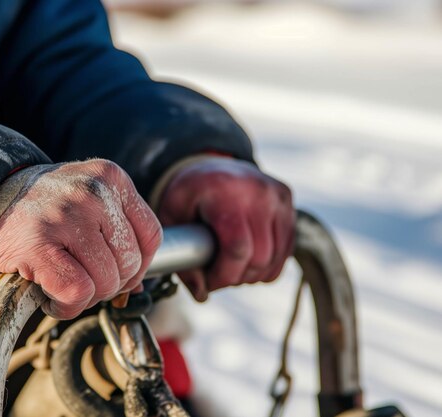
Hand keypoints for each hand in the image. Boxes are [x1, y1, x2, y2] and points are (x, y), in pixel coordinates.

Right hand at [0, 160, 162, 318]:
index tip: (113, 271)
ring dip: (85, 297)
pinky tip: (49, 295)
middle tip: (79, 278)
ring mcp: (65, 215)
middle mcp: (93, 191)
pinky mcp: (37, 243)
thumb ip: (118, 232)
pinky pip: (77, 292)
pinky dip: (65, 306)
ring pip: (106, 281)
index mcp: (111, 177)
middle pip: (130, 263)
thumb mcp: (88, 202)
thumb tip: (137, 284)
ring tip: (61, 283)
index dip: (137, 266)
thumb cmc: (43, 211)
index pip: (152, 235)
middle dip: (108, 284)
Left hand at [157, 157, 294, 300]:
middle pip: (259, 258)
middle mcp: (257, 191)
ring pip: (275, 258)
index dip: (223, 276)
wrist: (211, 163)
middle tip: (217, 276)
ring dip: (252, 274)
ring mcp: (277, 195)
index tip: (208, 282)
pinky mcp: (287, 200)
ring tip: (231, 267)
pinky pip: (286, 250)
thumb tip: (201, 293)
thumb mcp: (171, 216)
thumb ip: (181, 254)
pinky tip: (248, 260)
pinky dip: (268, 265)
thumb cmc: (189, 193)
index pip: (237, 249)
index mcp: (225, 193)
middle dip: (236, 277)